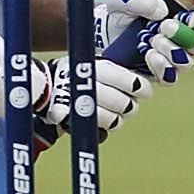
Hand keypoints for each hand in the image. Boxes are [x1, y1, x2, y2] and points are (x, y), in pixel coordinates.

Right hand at [34, 55, 150, 133]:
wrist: (47, 86)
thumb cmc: (80, 74)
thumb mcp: (98, 64)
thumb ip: (120, 73)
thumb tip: (147, 84)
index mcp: (99, 67)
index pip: (133, 83)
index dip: (142, 89)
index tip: (143, 91)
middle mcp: (92, 85)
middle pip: (126, 104)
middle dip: (129, 105)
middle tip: (127, 104)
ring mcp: (82, 104)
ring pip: (116, 120)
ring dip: (117, 117)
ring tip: (113, 112)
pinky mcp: (76, 121)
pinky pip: (102, 130)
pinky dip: (105, 126)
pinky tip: (102, 120)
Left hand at [95, 0, 193, 84]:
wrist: (99, 36)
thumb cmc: (117, 15)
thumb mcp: (123, 0)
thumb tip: (161, 12)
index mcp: (181, 20)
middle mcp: (180, 41)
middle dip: (185, 37)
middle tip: (166, 27)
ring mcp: (170, 60)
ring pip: (186, 63)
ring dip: (171, 50)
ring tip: (152, 40)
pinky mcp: (158, 76)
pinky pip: (170, 77)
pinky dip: (161, 66)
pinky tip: (148, 55)